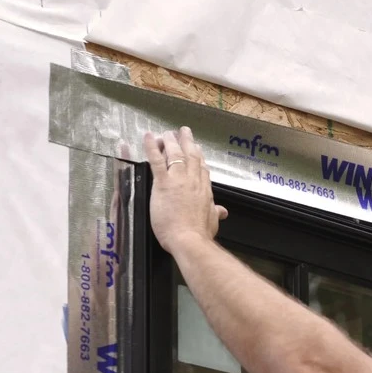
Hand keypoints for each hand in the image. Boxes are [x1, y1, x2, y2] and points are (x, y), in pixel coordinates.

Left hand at [143, 127, 228, 253]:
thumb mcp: (212, 222)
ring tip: (166, 132)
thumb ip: (215, 213)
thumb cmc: (200, 234)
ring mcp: (178, 180)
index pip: (202, 168)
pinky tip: (148, 136)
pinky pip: (156, 160)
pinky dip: (151, 147)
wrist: (190, 240)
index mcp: (204, 190)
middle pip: (191, 155)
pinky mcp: (163, 183)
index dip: (199, 156)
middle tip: (183, 131)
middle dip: (187, 141)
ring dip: (170, 140)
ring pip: (175, 153)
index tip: (197, 148)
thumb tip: (223, 211)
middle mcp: (193, 181)